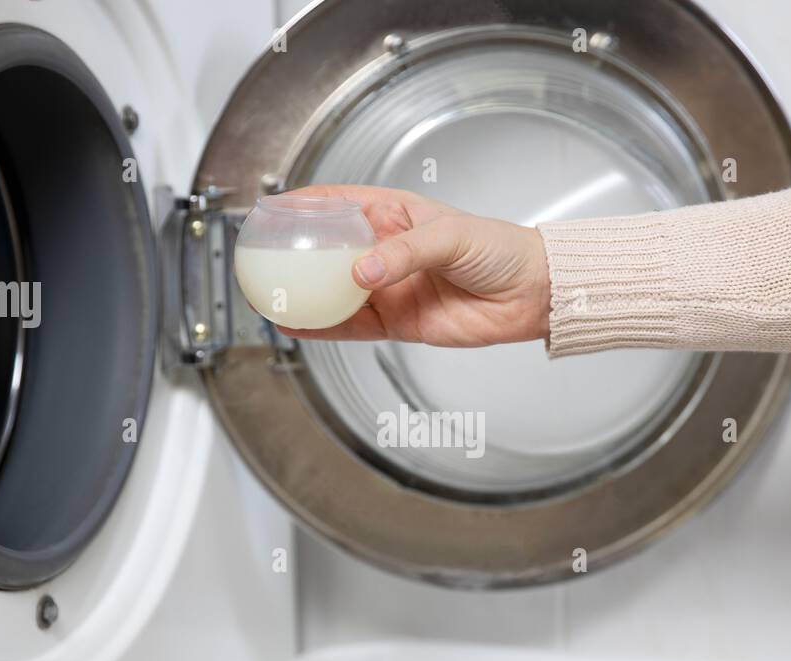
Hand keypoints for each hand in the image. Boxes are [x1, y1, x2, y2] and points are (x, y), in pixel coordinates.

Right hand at [274, 185, 550, 346]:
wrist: (530, 294)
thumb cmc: (499, 250)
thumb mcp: (451, 237)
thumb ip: (404, 253)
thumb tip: (363, 274)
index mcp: (394, 214)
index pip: (337, 204)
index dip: (301, 206)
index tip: (271, 210)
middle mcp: (385, 251)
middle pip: (326, 251)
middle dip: (293, 254)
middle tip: (261, 258)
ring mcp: (388, 288)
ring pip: (332, 291)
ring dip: (303, 294)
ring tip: (269, 295)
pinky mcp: (395, 322)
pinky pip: (350, 325)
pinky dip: (322, 327)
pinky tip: (298, 325)